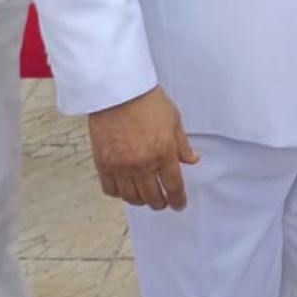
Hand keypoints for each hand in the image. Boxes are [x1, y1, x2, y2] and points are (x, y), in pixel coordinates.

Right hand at [88, 86, 199, 210]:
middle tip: (163, 202)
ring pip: (132, 198)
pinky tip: (125, 188)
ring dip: (141, 201)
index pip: (174, 186)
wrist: (119, 91)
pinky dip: (119, 193)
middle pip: (153, 197)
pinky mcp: (103, 164)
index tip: (179, 205)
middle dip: (161, 203)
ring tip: (145, 197)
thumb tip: (192, 160)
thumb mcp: (174, 120)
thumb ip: (182, 145)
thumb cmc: (148, 101)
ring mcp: (121, 166)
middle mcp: (143, 164)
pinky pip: (110, 190)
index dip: (178, 200)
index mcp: (164, 153)